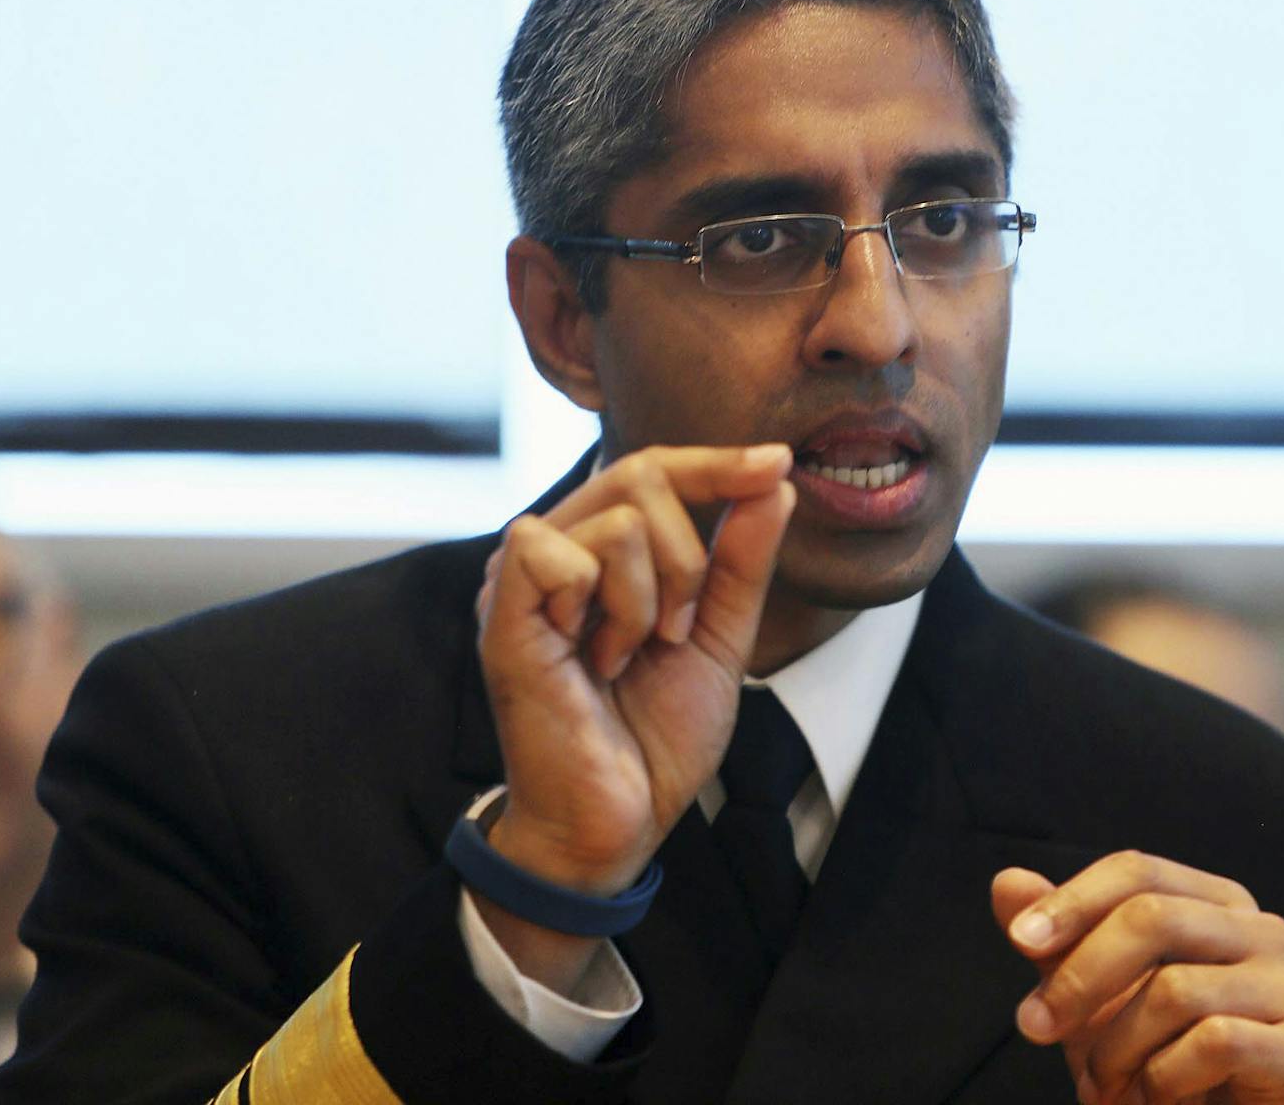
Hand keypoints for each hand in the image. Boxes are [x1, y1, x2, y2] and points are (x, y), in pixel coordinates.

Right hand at [472, 445, 794, 954]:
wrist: (619, 820)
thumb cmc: (654, 736)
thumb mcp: (721, 636)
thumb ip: (742, 560)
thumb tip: (775, 481)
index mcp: (598, 548)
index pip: (655, 469)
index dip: (717, 461)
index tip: (780, 462)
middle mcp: (556, 547)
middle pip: (640, 473)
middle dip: (690, 556)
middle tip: (678, 630)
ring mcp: (524, 578)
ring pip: (619, 520)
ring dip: (651, 600)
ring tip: (630, 656)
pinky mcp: (504, 612)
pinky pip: (559, 551)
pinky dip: (603, 607)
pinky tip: (595, 658)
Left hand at [992, 853, 1283, 1104]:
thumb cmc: (1155, 1057)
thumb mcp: (1092, 995)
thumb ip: (1057, 941)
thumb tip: (1007, 882)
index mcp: (1216, 902)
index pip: (1138, 871)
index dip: (1074, 900)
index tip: (1019, 940)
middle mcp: (1264, 932)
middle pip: (1153, 917)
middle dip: (1080, 975)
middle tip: (1034, 1026)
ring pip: (1176, 989)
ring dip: (1115, 1048)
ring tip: (1101, 1086)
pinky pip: (1215, 1043)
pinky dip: (1164, 1079)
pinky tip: (1156, 1099)